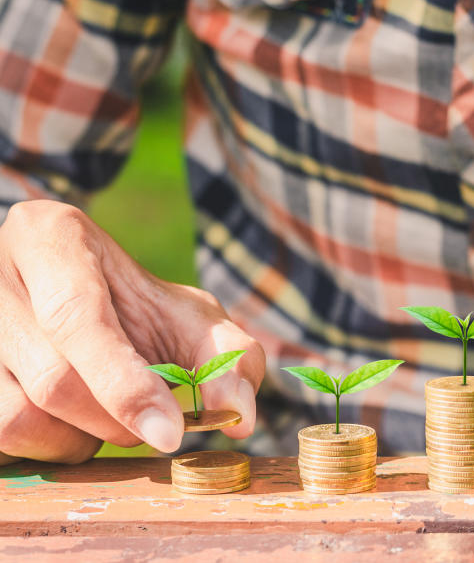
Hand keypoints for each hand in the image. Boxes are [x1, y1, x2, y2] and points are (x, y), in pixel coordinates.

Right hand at [0, 200, 264, 461]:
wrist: (71, 291)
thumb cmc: (134, 304)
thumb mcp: (187, 312)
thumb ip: (226, 353)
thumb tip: (240, 414)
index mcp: (50, 237)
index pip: (79, 319)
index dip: (126, 386)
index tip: (171, 433)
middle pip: (53, 379)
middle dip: (116, 419)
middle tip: (154, 424)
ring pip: (17, 417)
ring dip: (79, 438)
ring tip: (110, 416)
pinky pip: (0, 436)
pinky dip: (48, 446)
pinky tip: (73, 424)